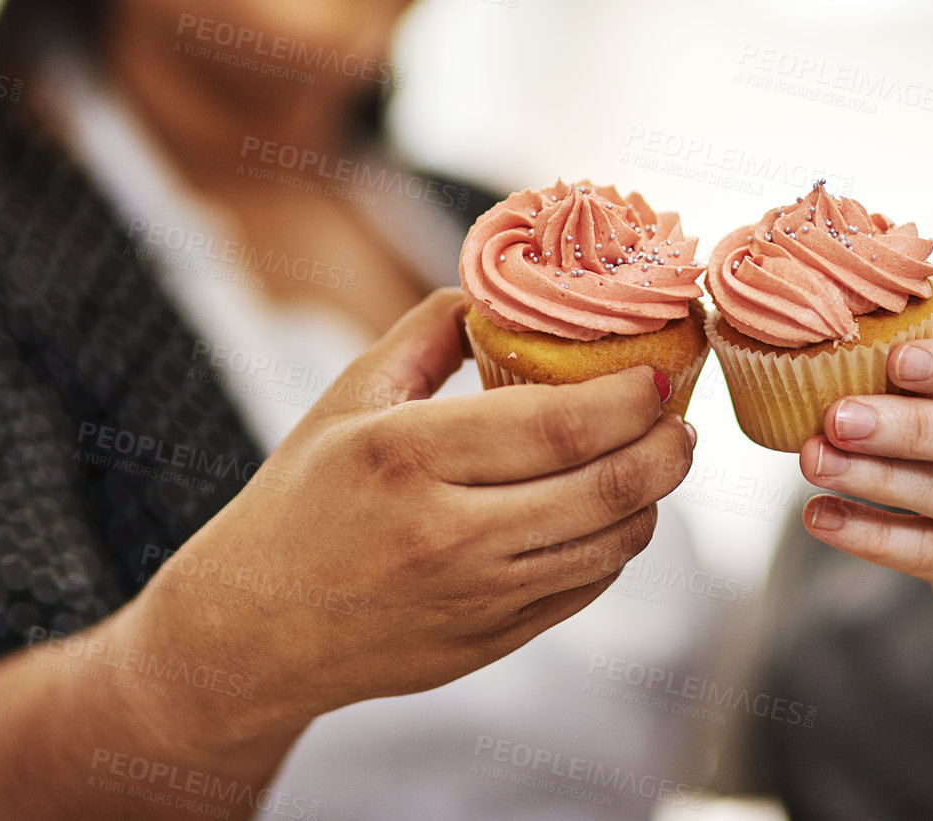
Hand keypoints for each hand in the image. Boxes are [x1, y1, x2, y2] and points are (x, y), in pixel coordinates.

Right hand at [122, 288, 694, 748]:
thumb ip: (428, 333)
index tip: (660, 374)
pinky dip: (616, 545)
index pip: (558, 425)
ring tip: (659, 459)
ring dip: (653, 497)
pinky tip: (611, 511)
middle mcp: (448, 533)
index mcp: (408, 457)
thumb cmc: (301, 498)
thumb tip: (499, 290)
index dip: (631, 398)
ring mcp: (475, 597)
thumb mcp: (349, 398)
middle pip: (606, 487)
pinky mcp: (491, 641)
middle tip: (682, 420)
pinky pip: (585, 587)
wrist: (250, 630)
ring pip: (610, 544)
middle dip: (668, 448)